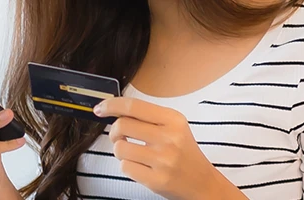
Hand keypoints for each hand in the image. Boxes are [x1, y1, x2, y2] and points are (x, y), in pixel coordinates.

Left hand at [94, 98, 247, 199]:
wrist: (203, 183)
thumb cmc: (184, 153)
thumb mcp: (174, 127)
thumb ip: (148, 118)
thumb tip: (114, 111)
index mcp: (173, 120)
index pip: (133, 106)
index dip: (111, 105)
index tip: (100, 109)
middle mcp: (169, 138)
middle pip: (122, 125)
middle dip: (114, 132)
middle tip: (119, 137)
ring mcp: (163, 160)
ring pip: (120, 148)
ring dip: (120, 151)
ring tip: (133, 153)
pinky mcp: (157, 180)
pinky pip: (125, 167)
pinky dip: (127, 166)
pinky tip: (140, 166)